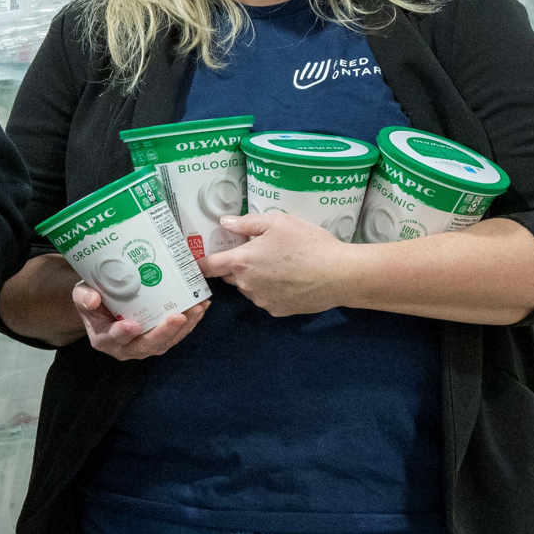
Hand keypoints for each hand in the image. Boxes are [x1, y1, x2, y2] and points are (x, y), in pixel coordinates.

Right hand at [74, 283, 208, 359]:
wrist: (103, 301)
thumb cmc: (92, 296)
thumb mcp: (81, 294)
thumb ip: (84, 298)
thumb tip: (93, 299)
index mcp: (104, 339)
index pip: (113, 338)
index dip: (123, 333)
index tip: (133, 325)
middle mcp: (125, 348)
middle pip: (146, 346)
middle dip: (164, 332)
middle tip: (179, 316)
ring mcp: (144, 345)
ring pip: (165, 342)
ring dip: (183, 328)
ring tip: (197, 308)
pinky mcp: (159, 339)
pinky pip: (175, 335)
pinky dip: (189, 323)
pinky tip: (200, 308)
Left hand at [197, 212, 354, 316]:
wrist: (341, 274)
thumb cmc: (309, 244)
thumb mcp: (278, 222)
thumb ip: (247, 223)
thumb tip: (225, 223)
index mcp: (242, 262)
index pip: (209, 266)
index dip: (199, 263)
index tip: (192, 262)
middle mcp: (247, 285)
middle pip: (231, 276)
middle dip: (238, 265)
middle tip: (259, 252)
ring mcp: (262, 300)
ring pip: (249, 287)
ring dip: (256, 278)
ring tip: (281, 264)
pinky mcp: (278, 310)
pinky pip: (266, 298)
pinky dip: (273, 290)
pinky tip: (291, 279)